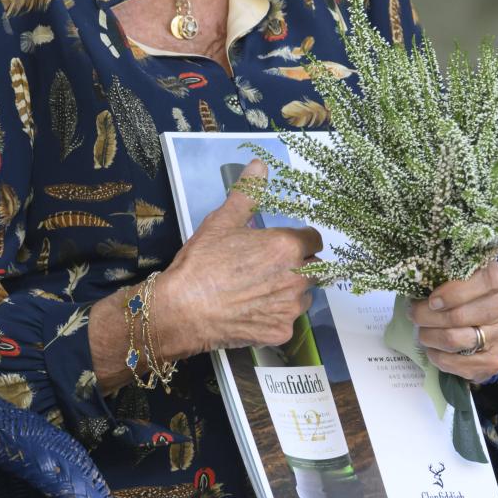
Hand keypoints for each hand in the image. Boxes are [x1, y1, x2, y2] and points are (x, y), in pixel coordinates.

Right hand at [158, 160, 321, 356]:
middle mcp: (297, 277)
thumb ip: (247, 192)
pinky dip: (275, 315)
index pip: (314, 240)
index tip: (284, 245)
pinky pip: (287, 321)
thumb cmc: (202, 262)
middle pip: (314, 268)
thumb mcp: (222, 221)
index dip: (300, 240)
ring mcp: (290, 308)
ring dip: (291, 292)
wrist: (183, 310)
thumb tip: (260, 165)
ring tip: (260, 290)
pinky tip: (252, 311)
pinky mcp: (281, 332)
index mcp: (287, 247)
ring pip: (303, 296)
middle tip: (269, 267)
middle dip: (299, 266)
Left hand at [409, 259, 497, 383]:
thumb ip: (448, 274)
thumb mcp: (465, 273)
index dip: (453, 293)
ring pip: (455, 339)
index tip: (432, 300)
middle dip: (426, 316)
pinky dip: (439, 357)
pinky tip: (432, 350)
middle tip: (414, 314)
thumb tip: (416, 285)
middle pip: (458, 316)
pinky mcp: (495, 361)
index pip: (482, 284)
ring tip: (421, 332)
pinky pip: (459, 364)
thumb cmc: (471, 290)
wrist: (494, 319)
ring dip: (430, 336)